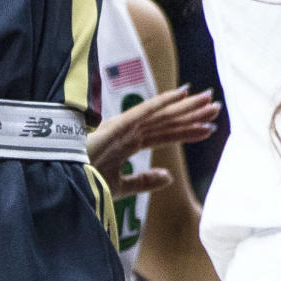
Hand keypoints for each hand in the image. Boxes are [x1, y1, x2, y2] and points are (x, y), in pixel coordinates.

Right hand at [87, 85, 219, 197]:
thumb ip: (144, 181)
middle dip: (193, 114)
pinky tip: (181, 94)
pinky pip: (145, 111)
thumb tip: (170, 177)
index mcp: (130, 142)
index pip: (166, 134)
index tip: (209, 126)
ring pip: (162, 114)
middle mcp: (130, 130)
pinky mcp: (118, 125)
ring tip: (209, 101)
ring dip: (186, 107)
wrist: (63, 182)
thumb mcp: (121, 186)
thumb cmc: (86, 182)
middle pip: (168, 121)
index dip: (188, 130)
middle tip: (216, 105)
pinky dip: (163, 101)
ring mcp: (125, 126)